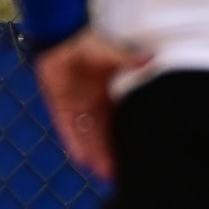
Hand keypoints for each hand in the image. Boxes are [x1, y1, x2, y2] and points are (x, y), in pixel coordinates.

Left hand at [33, 30, 147, 181]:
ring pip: (88, 134)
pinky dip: (74, 142)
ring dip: (94, 152)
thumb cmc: (88, 42)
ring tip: (102, 171)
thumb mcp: (108, 51)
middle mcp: (95, 103)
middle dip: (111, 151)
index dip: (126, 135)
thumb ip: (126, 59)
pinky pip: (67, 127)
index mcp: (111, 92)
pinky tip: (80, 159)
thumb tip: (150, 59)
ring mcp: (77, 106)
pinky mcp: (59, 106)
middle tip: (119, 172)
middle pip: (105, 132)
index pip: (122, 119)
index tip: (135, 152)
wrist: (58, 36)